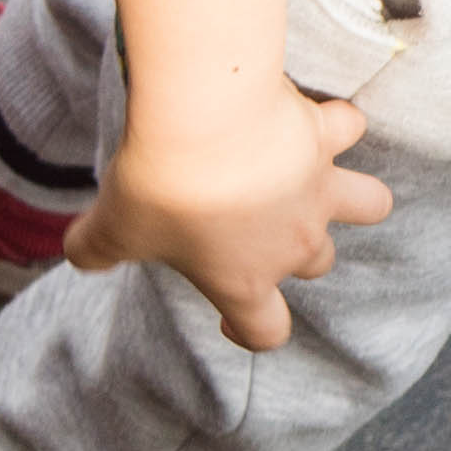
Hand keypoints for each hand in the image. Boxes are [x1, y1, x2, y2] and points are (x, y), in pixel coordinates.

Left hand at [69, 79, 390, 351]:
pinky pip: (347, 128)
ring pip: (369, 205)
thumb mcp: (109, 230)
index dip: (251, 334)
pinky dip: (335, 122)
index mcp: (243, 280)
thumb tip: (80, 254)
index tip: (232, 322)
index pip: (266, 331)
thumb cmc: (159, 188)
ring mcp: (318, 188)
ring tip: (326, 185)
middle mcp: (293, 241)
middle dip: (297, 252)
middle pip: (319, 263)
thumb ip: (95, 251)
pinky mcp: (326, 135)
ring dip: (356, 199)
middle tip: (254, 229)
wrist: (203, 120)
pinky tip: (311, 115)